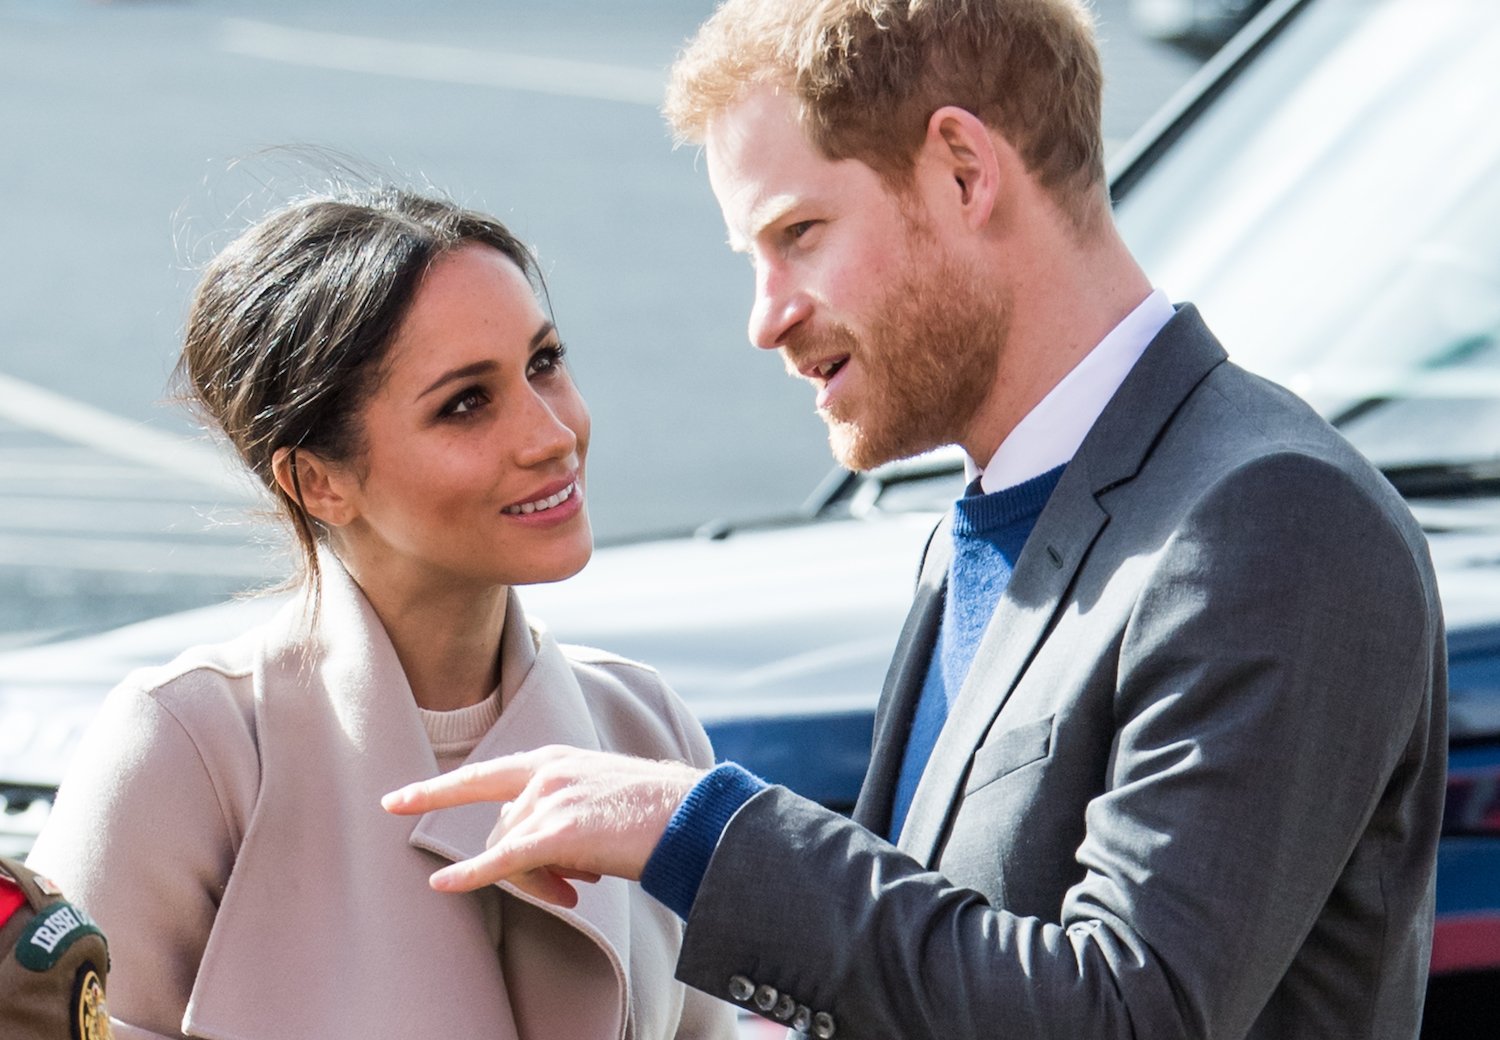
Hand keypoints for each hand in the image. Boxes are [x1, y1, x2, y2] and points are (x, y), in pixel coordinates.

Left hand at [382, 745, 703, 906]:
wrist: (690, 816)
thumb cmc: (652, 811)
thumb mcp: (595, 797)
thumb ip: (556, 811)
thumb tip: (536, 860)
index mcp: (552, 759)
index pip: (481, 774)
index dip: (435, 791)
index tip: (395, 800)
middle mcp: (544, 772)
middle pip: (500, 829)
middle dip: (523, 866)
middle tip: (570, 889)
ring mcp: (550, 798)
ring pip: (511, 852)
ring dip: (538, 881)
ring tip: (580, 888)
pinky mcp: (560, 832)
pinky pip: (503, 860)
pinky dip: (471, 875)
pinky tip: (444, 885)